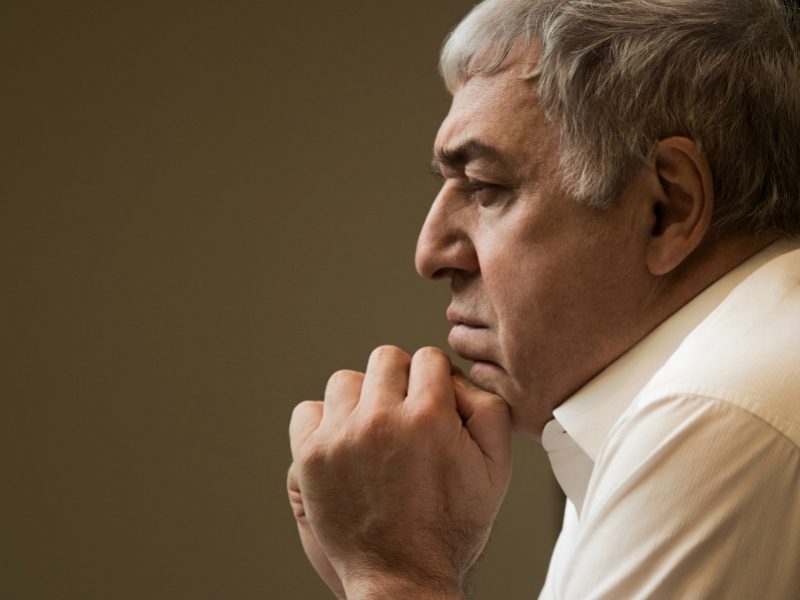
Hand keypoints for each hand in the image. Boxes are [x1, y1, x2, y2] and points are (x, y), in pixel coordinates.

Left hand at [287, 346, 511, 598]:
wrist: (404, 575)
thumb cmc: (452, 526)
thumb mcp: (497, 466)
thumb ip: (487, 406)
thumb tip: (454, 376)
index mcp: (429, 416)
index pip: (428, 357)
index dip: (434, 379)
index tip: (431, 402)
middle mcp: (381, 420)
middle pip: (386, 359)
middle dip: (399, 381)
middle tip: (404, 415)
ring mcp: (341, 437)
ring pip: (346, 380)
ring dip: (361, 400)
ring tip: (373, 433)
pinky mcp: (310, 457)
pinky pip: (307, 410)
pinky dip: (323, 422)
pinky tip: (343, 444)